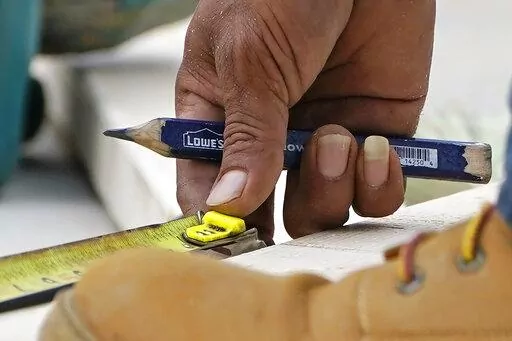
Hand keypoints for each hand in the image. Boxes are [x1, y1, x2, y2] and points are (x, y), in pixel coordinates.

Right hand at [175, 0, 435, 242]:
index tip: (232, 239)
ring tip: (337, 140)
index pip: (208, 186)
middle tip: (288, 202)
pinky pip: (375, 188)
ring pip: (321, 208)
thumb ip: (244, 136)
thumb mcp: (247, 59)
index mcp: (220, 116)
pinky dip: (379, 183)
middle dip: (279, 218)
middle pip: (267, 210)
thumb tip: (228, 204)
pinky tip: (375, 148)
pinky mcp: (374, 133)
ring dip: (330, 189)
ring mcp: (323, 137)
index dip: (217, 219)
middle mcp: (270, 135)